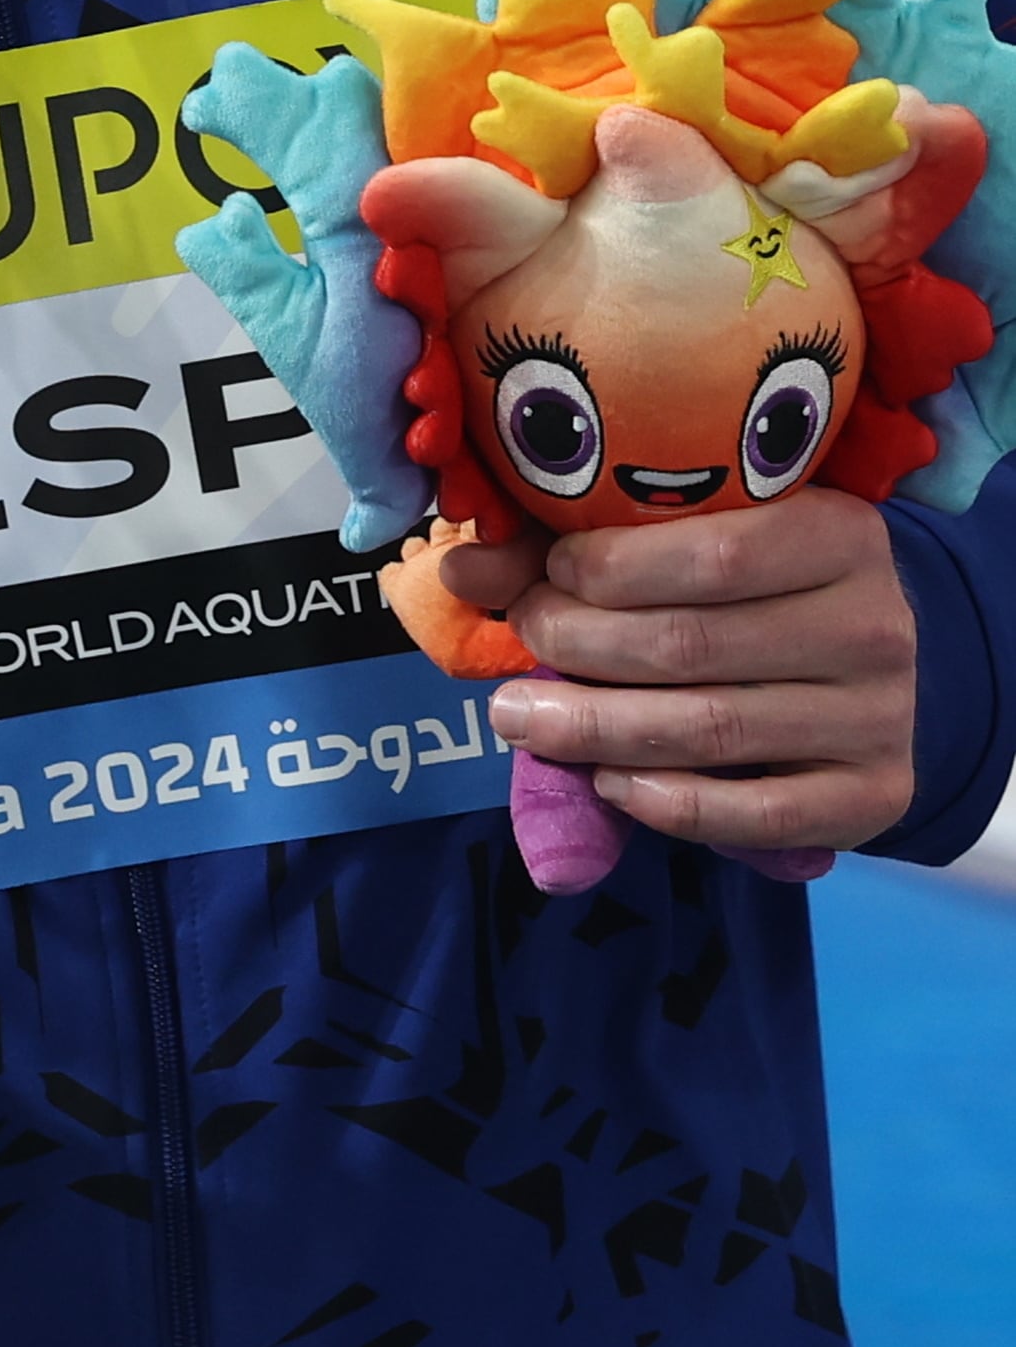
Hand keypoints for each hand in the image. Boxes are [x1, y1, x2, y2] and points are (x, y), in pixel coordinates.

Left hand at [447, 487, 919, 855]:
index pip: (711, 554)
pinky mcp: (877, 796)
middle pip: (694, 644)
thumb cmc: (748, 580)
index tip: (543, 576)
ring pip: (713, 729)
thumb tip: (462, 569)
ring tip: (518, 720)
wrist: (858, 658)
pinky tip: (607, 783)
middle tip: (519, 643)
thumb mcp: (685, 538)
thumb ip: (576, 545)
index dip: (605, 569)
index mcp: (839, 532)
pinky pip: (761, 814)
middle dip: (578, 646)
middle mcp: (875, 624)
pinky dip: (671, 804)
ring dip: (595, 729)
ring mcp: (884, 717)